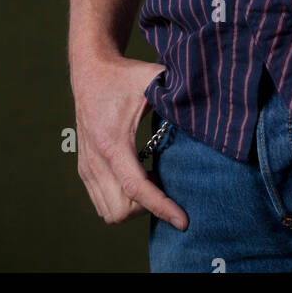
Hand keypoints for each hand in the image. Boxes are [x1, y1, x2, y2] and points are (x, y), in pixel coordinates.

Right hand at [71, 54, 187, 229]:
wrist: (90, 71)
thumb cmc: (124, 76)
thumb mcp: (153, 79)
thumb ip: (178, 91)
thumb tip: (207, 104)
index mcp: (113, 143)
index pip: (136, 189)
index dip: (161, 208)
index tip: (183, 221)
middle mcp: (96, 160)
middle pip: (122, 210)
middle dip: (148, 207)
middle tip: (167, 185)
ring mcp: (87, 167)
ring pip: (109, 213)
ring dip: (134, 207)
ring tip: (154, 181)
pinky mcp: (84, 169)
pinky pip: (101, 203)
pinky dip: (122, 201)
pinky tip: (139, 178)